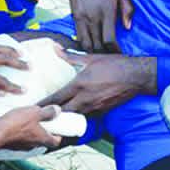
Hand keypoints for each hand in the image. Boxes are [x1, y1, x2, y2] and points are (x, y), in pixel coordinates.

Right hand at [0, 104, 62, 152]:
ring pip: (29, 138)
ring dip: (30, 129)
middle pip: (42, 139)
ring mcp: (20, 145)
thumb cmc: (15, 125)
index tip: (58, 125)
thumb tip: (58, 110)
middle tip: (43, 118)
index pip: (56, 141)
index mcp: (42, 139)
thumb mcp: (35, 113)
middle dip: (44, 130)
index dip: (59, 134)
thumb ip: (47, 112)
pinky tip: (15, 119)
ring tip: (28, 116)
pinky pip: (18, 136)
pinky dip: (19, 130)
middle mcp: (32, 145)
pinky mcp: (9, 142)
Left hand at [38, 52, 153, 113]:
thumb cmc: (114, 65)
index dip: (43, 105)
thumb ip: (71, 56)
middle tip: (40, 117)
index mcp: (79, 85)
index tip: (32, 108)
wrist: (137, 76)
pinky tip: (73, 116)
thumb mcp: (91, 58)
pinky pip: (87, 117)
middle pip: (63, 113)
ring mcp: (94, 107)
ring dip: (64, 119)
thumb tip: (55, 50)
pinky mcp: (103, 112)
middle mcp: (85, 99)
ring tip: (54, 119)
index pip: (56, 98)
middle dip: (51, 116)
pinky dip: (78, 118)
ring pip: (74, 117)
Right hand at [65, 0, 132, 52]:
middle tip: (111, 61)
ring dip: (93, 53)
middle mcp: (92, 17)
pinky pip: (78, 36)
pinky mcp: (74, 16)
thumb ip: (127, 9)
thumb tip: (128, 27)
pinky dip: (84, 45)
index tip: (120, 56)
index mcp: (106, 11)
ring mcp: (81, 18)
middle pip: (96, 46)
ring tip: (100, 58)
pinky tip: (90, 48)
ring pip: (85, 44)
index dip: (114, 52)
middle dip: (104, 56)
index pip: (109, 40)